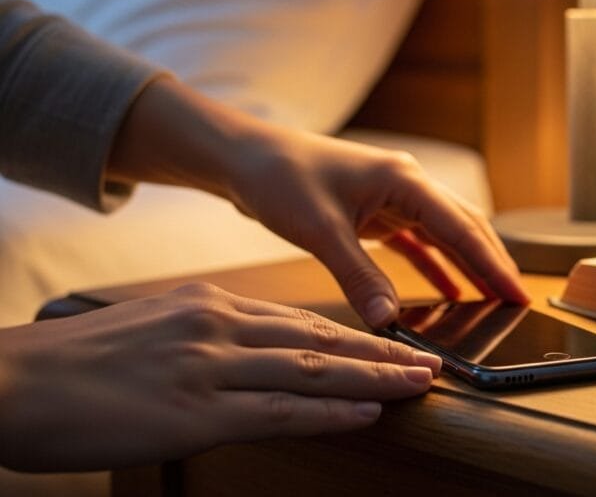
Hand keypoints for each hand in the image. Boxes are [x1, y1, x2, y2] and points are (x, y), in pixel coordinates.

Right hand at [0, 283, 441, 471]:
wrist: (8, 380)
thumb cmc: (73, 364)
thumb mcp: (152, 331)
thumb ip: (205, 338)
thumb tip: (250, 355)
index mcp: (208, 306)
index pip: (300, 321)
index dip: (354, 337)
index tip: (392, 345)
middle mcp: (218, 327)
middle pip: (321, 340)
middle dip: (382, 352)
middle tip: (430, 362)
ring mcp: (210, 367)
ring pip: (314, 370)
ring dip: (375, 378)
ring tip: (419, 385)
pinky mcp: (195, 411)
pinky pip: (280, 410)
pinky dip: (331, 412)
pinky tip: (366, 412)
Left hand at [108, 78, 529, 327]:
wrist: (244, 157)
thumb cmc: (279, 176)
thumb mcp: (320, 229)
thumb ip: (357, 275)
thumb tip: (387, 319)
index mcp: (404, 180)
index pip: (462, 227)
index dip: (492, 264)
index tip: (517, 293)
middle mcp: (407, 185)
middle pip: (464, 228)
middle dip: (491, 265)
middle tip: (516, 302)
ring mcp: (393, 197)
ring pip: (444, 235)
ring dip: (467, 266)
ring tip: (491, 301)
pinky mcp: (375, 211)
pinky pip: (417, 242)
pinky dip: (434, 266)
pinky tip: (447, 293)